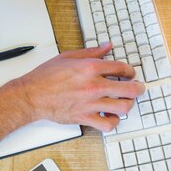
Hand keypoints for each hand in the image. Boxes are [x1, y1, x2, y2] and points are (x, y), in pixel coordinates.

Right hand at [11, 43, 144, 130]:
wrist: (31, 96)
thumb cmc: (46, 77)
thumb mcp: (68, 57)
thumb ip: (91, 52)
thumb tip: (107, 46)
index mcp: (90, 68)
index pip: (121, 68)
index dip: (130, 71)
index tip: (129, 73)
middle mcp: (93, 86)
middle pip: (129, 89)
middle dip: (138, 88)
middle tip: (138, 88)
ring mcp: (91, 103)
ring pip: (123, 107)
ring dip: (128, 104)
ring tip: (126, 102)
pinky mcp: (85, 117)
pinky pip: (108, 124)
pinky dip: (113, 121)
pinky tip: (111, 116)